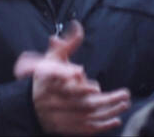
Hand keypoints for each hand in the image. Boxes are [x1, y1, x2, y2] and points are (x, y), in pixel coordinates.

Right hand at [15, 21, 130, 134]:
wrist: (29, 104)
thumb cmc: (45, 77)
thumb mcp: (52, 58)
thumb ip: (67, 44)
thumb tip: (78, 26)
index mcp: (48, 81)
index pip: (63, 82)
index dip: (77, 85)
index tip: (94, 85)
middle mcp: (52, 100)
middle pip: (81, 103)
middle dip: (104, 100)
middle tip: (123, 94)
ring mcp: (58, 116)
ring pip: (86, 116)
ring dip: (108, 112)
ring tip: (124, 104)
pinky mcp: (64, 127)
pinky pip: (85, 128)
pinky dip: (101, 126)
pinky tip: (116, 120)